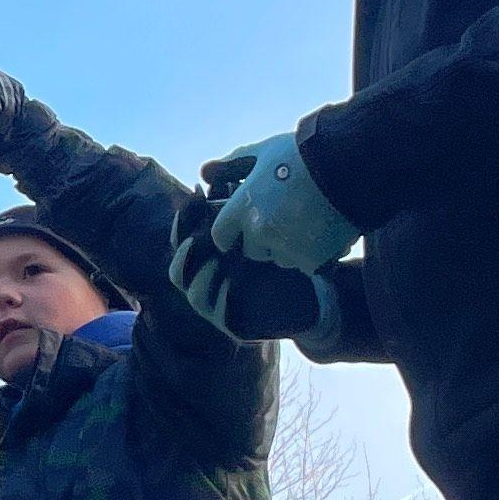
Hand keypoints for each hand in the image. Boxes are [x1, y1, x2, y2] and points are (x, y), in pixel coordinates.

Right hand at [169, 209, 343, 351]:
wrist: (321, 291)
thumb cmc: (287, 253)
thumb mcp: (261, 222)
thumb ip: (236, 199)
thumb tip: (207, 171)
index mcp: (207, 261)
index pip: (181, 239)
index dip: (185, 218)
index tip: (200, 193)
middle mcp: (207, 286)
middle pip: (177, 271)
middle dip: (186, 248)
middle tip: (205, 226)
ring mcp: (219, 310)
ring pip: (194, 294)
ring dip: (204, 274)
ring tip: (219, 253)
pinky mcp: (239, 328)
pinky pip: (223, 313)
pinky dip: (227, 296)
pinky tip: (237, 277)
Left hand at [205, 125, 357, 272]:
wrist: (352, 162)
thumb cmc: (303, 153)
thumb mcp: (263, 152)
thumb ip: (232, 166)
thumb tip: (204, 173)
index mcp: (243, 209)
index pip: (221, 236)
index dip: (230, 232)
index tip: (240, 227)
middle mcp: (261, 233)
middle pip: (253, 251)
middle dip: (262, 240)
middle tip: (282, 218)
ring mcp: (289, 249)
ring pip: (281, 260)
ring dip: (289, 248)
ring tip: (307, 222)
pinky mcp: (316, 259)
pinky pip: (308, 264)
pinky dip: (314, 254)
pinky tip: (324, 231)